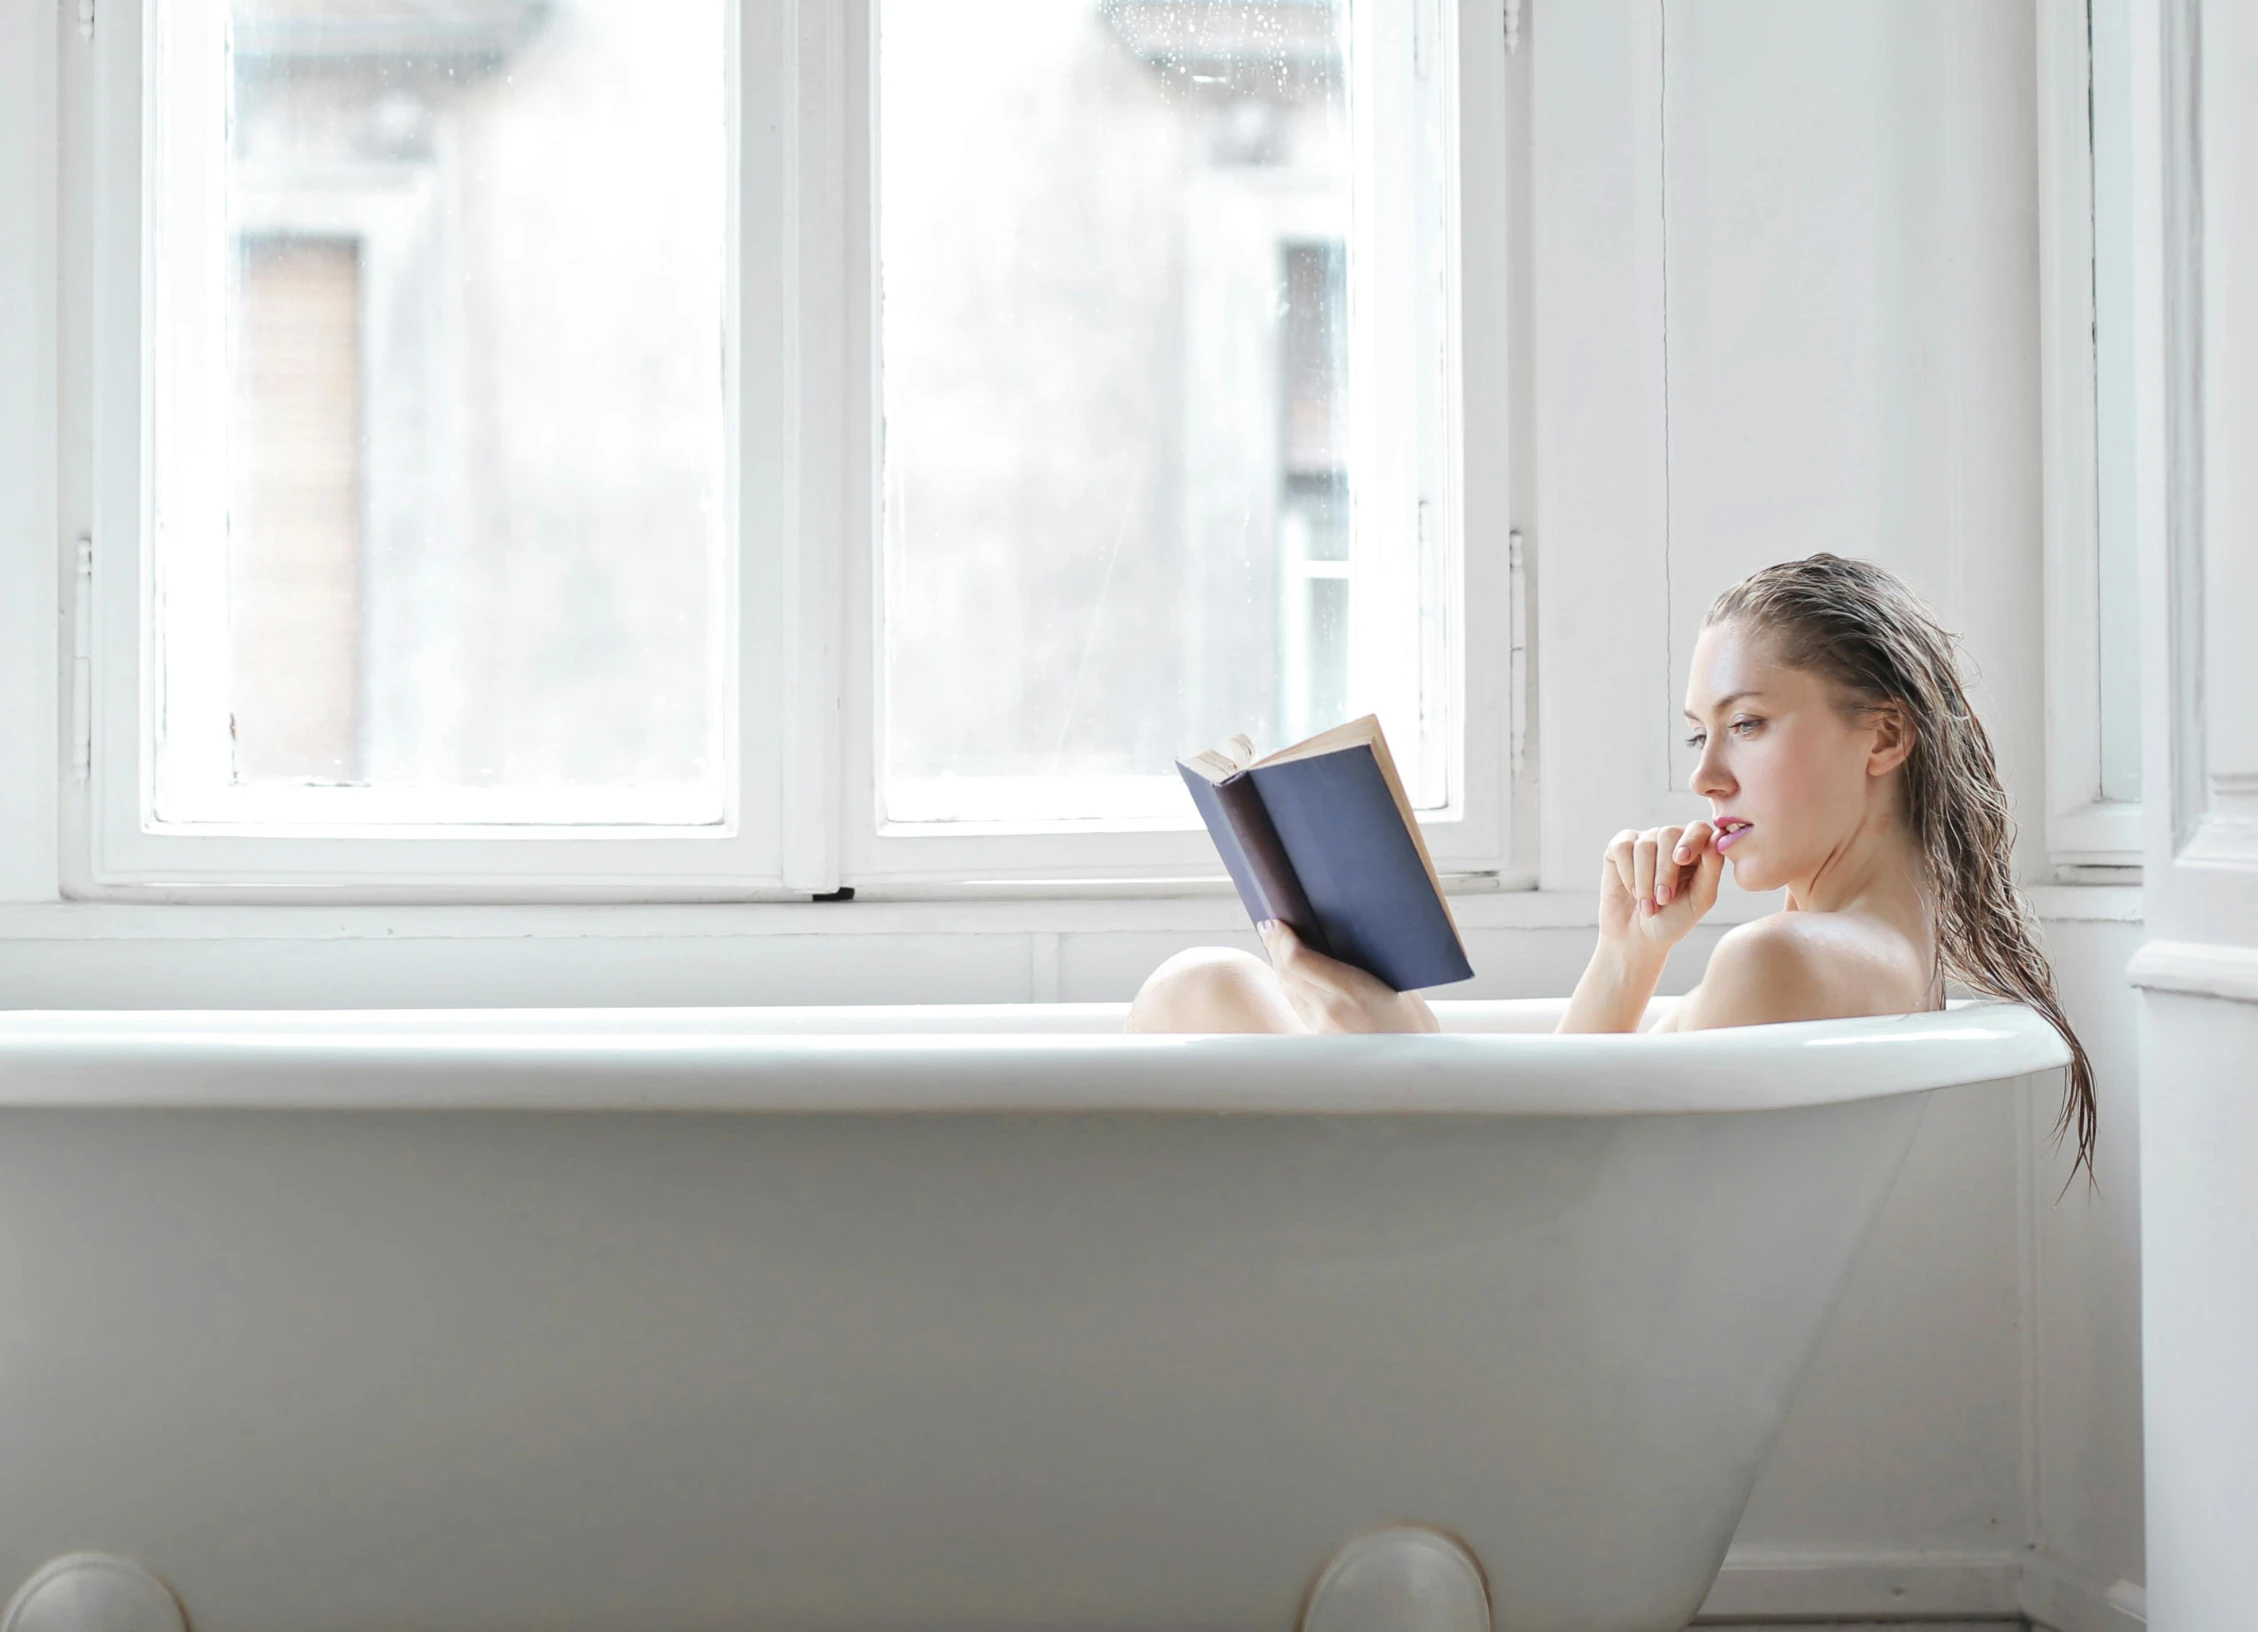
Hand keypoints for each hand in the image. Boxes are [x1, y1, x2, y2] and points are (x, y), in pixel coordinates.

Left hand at [1257, 921, 1440, 1033]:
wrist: (1413, 1075)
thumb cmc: (1416, 1030)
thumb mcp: (1402, 989)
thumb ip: (1370, 968)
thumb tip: (1345, 946)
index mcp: (1352, 992)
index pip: (1298, 960)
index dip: (1282, 938)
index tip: (1278, 922)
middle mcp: (1329, 1011)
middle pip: (1287, 973)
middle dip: (1276, 947)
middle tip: (1270, 927)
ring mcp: (1321, 1029)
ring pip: (1288, 990)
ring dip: (1280, 965)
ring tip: (1276, 945)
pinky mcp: (1320, 1041)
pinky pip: (1298, 1007)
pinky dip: (1290, 986)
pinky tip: (1292, 976)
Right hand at [1597, 821, 1723, 957]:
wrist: (1637, 938)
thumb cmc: (1674, 920)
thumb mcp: (1699, 900)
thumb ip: (1712, 869)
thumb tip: (1716, 837)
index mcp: (1697, 850)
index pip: (1698, 829)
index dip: (1691, 840)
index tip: (1682, 860)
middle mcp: (1671, 840)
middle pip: (1668, 834)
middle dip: (1664, 871)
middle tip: (1663, 899)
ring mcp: (1645, 841)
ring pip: (1644, 844)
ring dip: (1645, 880)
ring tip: (1647, 906)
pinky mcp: (1620, 847)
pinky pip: (1622, 848)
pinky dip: (1627, 873)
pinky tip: (1631, 891)